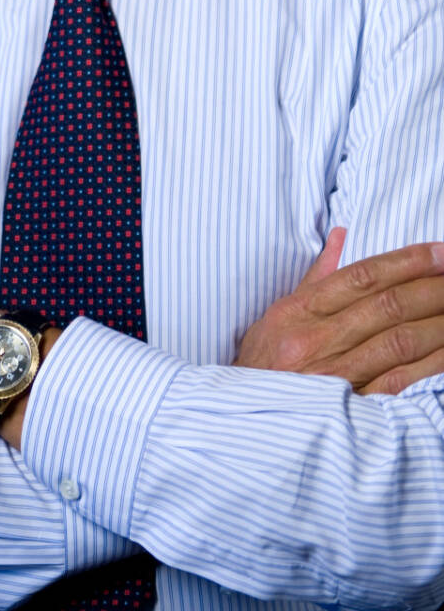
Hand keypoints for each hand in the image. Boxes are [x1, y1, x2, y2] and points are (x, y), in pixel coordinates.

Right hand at [234, 229, 443, 392]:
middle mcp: (314, 340)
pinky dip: (428, 367)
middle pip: (386, 305)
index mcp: (297, 312)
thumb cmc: (260, 366)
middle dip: (431, 287)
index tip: (439, 253)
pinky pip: (398, 384)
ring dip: (436, 323)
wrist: (236, 421)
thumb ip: (316, 276)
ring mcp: (332, 376)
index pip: (361, 277)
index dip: (405, 262)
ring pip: (397, 341)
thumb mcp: (277, 316)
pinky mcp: (347, 411)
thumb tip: (340, 236)